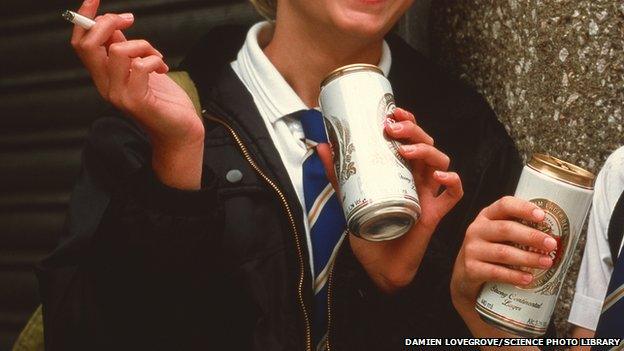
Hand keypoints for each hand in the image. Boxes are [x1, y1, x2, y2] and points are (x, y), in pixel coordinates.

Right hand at [71, 0, 203, 188]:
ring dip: (143, 45)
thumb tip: (113, 29)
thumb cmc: (164, 101)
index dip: (84, 18)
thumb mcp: (142, 69)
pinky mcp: (136, 101)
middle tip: (130, 20)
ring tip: (157, 56)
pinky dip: (154, 59)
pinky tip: (162, 67)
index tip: (96, 1)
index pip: (80, 44)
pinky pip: (140, 66)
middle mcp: (105, 86)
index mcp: (104, 76)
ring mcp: (118, 95)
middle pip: (88, 44)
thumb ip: (125, 50)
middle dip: (109, 22)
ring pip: (118, 51)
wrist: (181, 131)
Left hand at [318, 108, 463, 292]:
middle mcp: (417, 178)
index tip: (392, 112)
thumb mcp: (349, 196)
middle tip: (393, 128)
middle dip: (414, 130)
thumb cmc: (369, 229)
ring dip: (427, 151)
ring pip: (441, 163)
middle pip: (427, 144)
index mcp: (401, 170)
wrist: (378, 266)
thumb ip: (338, 174)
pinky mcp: (435, 214)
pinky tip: (438, 178)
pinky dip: (451, 182)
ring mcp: (428, 195)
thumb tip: (322, 145)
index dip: (407, 121)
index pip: (410, 138)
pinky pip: (454, 195)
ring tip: (406, 150)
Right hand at [450, 196, 557, 335]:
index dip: (523, 208)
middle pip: (506, 229)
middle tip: (552, 244)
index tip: (542, 216)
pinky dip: (514, 276)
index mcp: (487, 216)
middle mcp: (476, 229)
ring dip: (528, 258)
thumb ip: (518, 229)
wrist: (465, 276)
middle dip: (532, 236)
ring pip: (503, 252)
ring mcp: (471, 249)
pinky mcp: (470, 268)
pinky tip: (528, 278)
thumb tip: (556, 234)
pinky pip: (495, 272)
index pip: (504, 205)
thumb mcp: (498, 235)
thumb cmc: (490, 251)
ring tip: (546, 262)